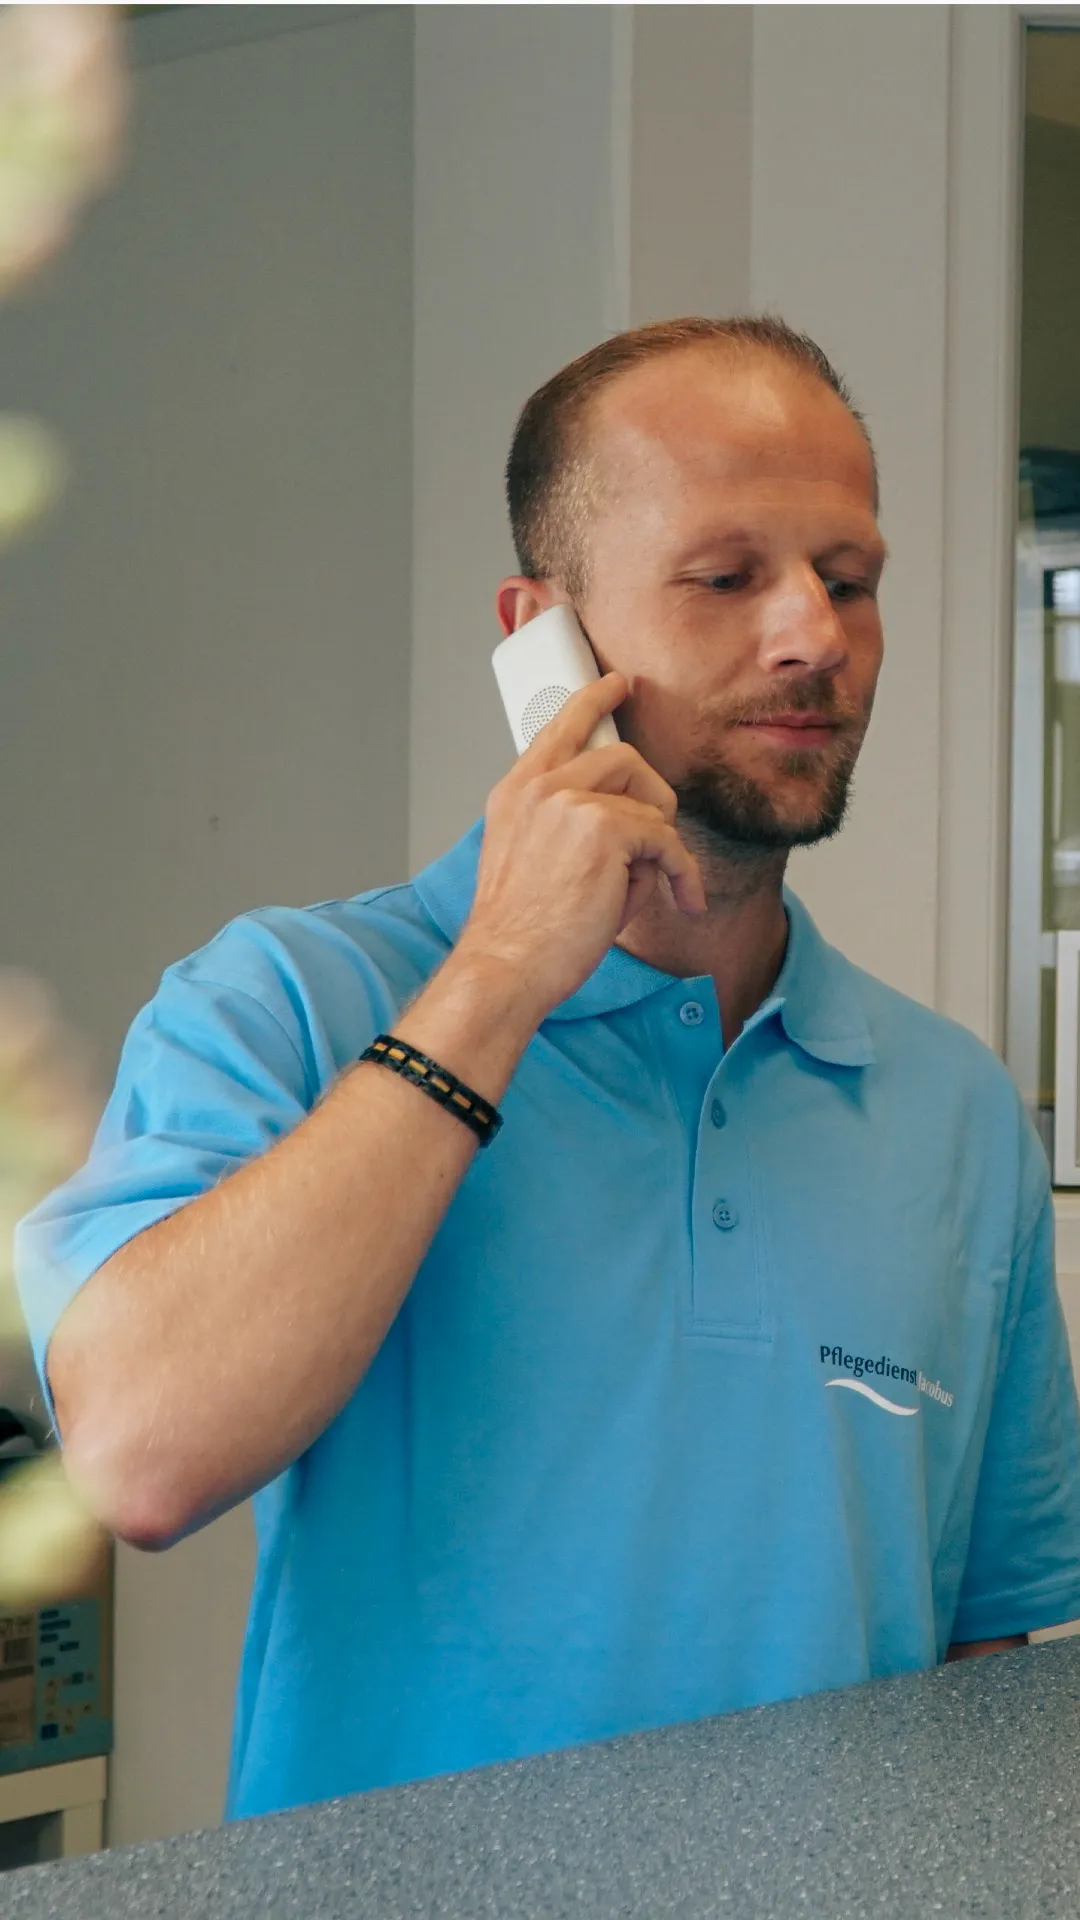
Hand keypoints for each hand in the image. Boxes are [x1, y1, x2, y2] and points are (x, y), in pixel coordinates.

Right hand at [453, 673, 705, 1019]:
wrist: (506, 964)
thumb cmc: (520, 929)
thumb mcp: (533, 859)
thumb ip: (573, 826)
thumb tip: (639, 824)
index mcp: (516, 792)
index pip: (560, 726)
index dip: (594, 701)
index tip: (616, 685)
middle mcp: (540, 786)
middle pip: (623, 756)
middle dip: (653, 794)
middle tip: (659, 835)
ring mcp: (571, 801)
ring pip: (650, 800)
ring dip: (662, 844)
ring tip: (650, 883)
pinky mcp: (606, 828)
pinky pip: (667, 840)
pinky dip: (683, 873)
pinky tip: (683, 899)